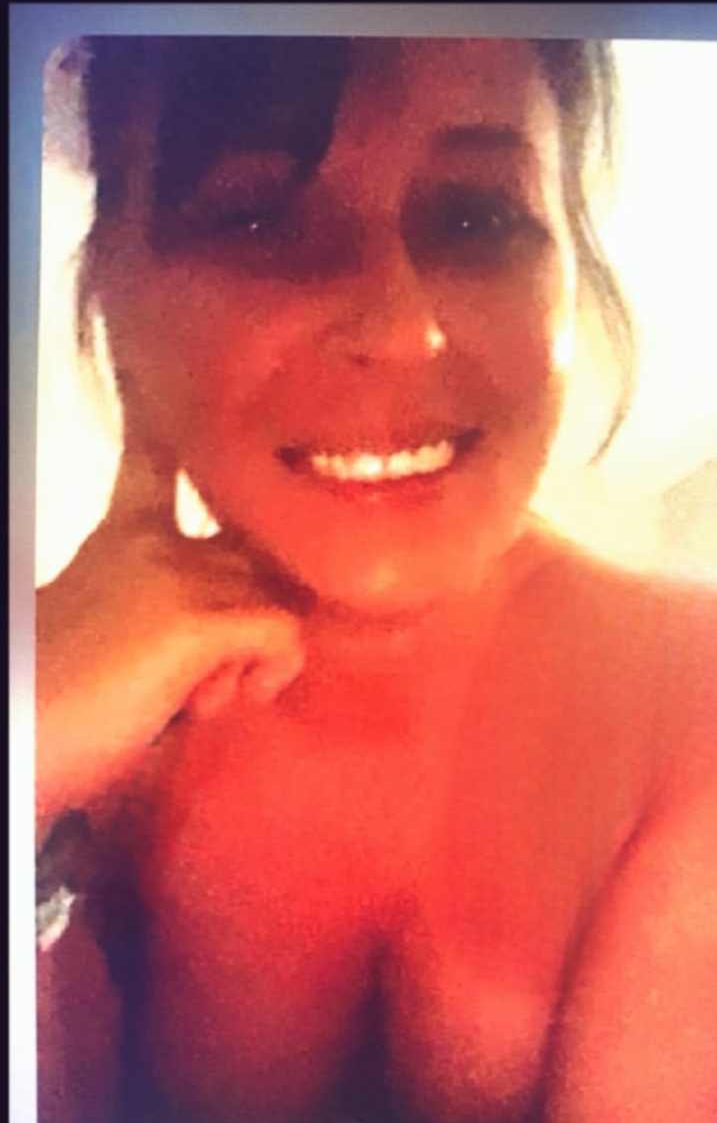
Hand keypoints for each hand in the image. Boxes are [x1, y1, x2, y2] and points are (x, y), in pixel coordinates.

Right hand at [36, 442, 303, 840]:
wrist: (17, 731)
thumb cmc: (61, 705)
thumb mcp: (123, 631)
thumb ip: (178, 606)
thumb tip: (238, 636)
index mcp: (124, 535)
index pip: (158, 457)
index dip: (177, 428)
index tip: (164, 392)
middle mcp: (156, 539)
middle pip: (258, 549)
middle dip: (256, 613)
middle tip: (208, 675)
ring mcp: (179, 573)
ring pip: (278, 593)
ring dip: (256, 653)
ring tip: (201, 695)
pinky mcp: (195, 619)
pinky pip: (284, 631)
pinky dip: (269, 673)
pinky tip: (215, 700)